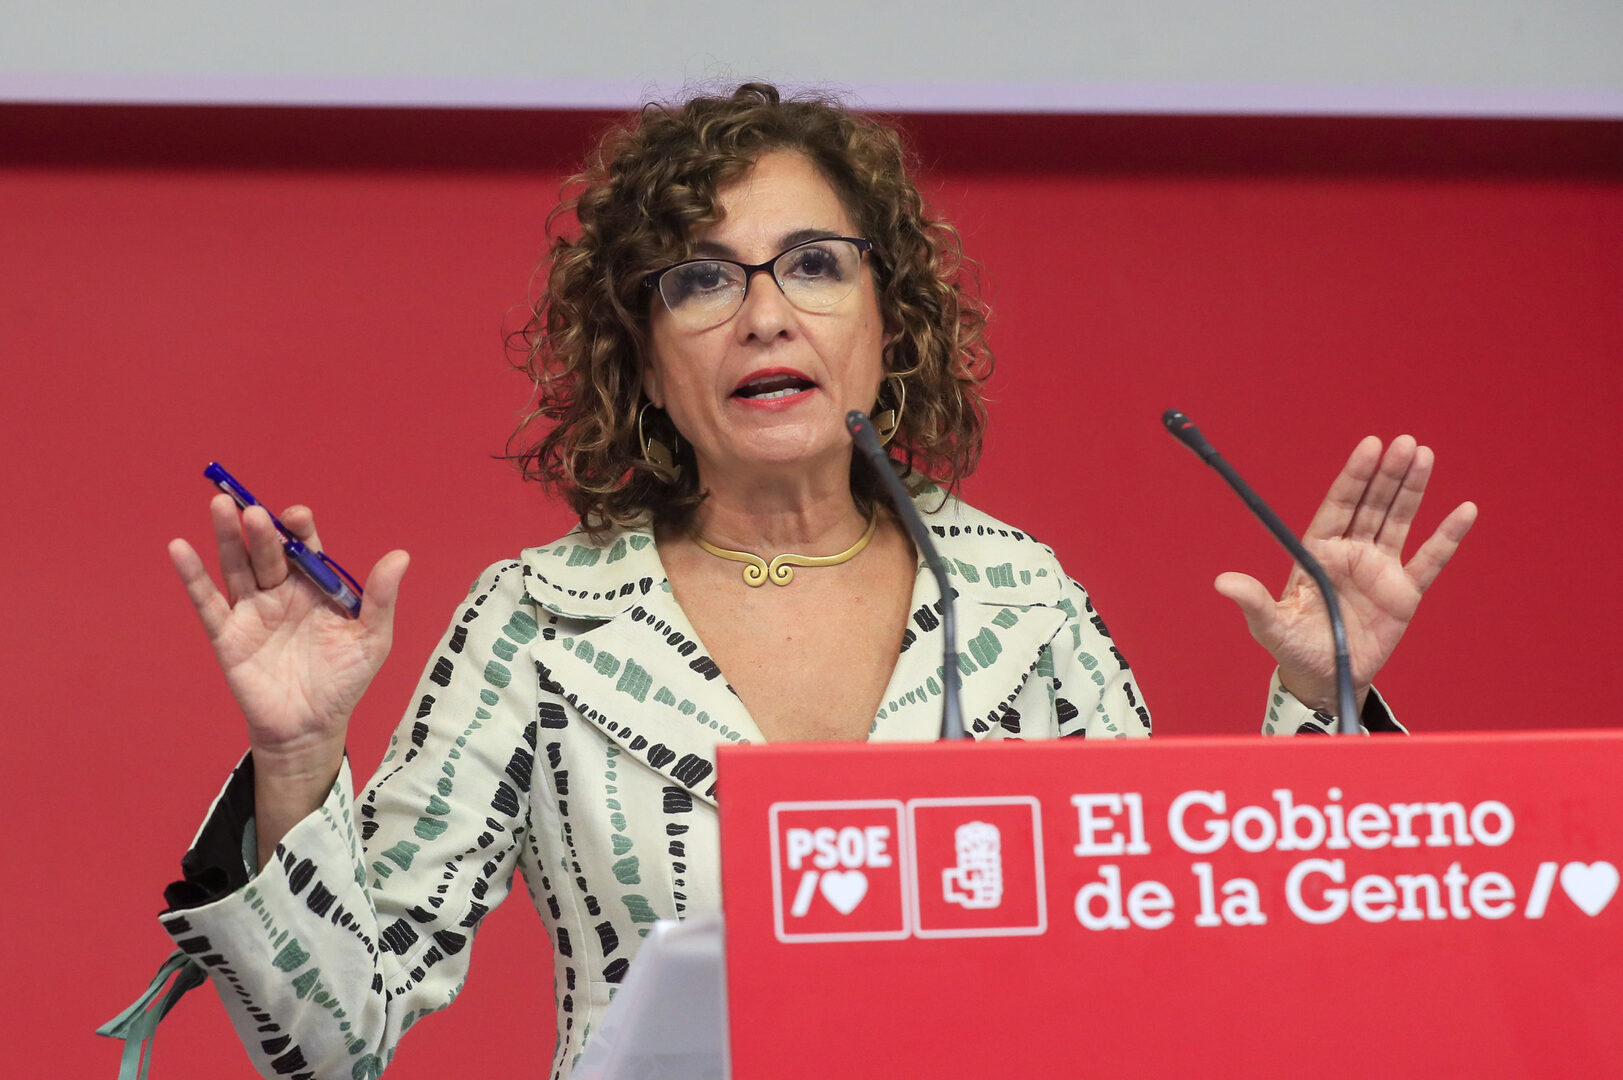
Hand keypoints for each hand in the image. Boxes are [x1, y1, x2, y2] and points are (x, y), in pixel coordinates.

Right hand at [171, 494, 407, 862]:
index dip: (300, 530)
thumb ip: (381, 599)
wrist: (311, 727)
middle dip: (261, 532)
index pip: (306, 549)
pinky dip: (192, 576)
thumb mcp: (371, 639)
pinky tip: (179, 548)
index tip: (296, 516)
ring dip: (227, 538)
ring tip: (220, 506)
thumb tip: (402, 555)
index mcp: (316, 588)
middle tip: (254, 511)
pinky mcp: (228, 634)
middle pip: (268, 553)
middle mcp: (281, 591)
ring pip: (237, 567)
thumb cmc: (344, 680)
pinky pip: (207, 602)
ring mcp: (252, 611)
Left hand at [1214, 436, 1476, 715]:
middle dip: (1387, 474)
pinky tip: (1464, 510)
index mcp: (1318, 552)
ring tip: (1424, 455)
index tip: (1369, 446)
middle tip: (1403, 443)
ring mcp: (1380, 569)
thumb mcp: (1270, 626)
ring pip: (1399, 520)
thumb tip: (1222, 583)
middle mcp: (1351, 553)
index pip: (1339, 505)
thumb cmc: (1293, 647)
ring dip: (1412, 490)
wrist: (1325, 679)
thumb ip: (1253, 602)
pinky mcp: (1405, 592)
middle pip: (1372, 505)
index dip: (1354, 476)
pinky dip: (1447, 537)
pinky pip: (1430, 560)